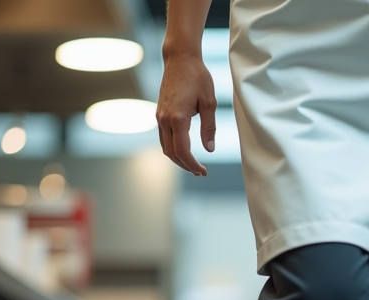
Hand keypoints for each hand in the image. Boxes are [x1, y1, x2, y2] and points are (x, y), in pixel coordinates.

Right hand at [156, 52, 216, 175]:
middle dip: (185, 165)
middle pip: (171, 153)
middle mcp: (164, 119)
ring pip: (165, 147)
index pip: (182, 151)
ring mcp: (159, 116)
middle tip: (200, 171)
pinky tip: (184, 150)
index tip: (203, 171)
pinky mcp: (159, 113)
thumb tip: (209, 149)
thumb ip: (209, 128)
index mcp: (177, 118)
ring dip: (178, 158)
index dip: (192, 165)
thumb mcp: (210, 102)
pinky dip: (172, 148)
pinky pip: (163, 137)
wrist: (179, 58)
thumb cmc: (197, 76)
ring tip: (193, 164)